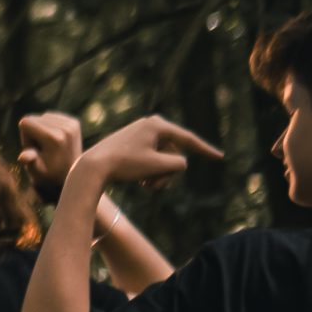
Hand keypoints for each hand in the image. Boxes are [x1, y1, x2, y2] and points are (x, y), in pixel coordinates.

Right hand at [16, 111, 83, 201]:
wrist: (71, 176)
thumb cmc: (49, 175)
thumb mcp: (37, 172)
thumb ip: (30, 162)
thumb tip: (22, 157)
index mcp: (54, 138)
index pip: (26, 122)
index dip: (24, 137)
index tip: (33, 150)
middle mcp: (65, 128)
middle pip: (34, 118)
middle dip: (32, 132)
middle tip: (41, 150)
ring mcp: (72, 124)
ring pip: (43, 117)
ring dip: (41, 129)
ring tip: (48, 146)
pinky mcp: (74, 122)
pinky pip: (52, 117)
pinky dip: (49, 126)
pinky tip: (54, 140)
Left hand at [71, 115, 223, 191]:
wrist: (91, 167)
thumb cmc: (124, 165)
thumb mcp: (158, 166)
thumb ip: (179, 164)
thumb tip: (180, 163)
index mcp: (158, 125)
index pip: (188, 139)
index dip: (205, 150)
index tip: (220, 158)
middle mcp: (150, 125)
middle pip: (174, 153)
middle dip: (168, 173)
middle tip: (154, 186)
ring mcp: (140, 134)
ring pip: (162, 159)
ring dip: (159, 176)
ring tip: (146, 186)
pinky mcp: (132, 144)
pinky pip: (151, 160)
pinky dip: (149, 172)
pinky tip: (139, 182)